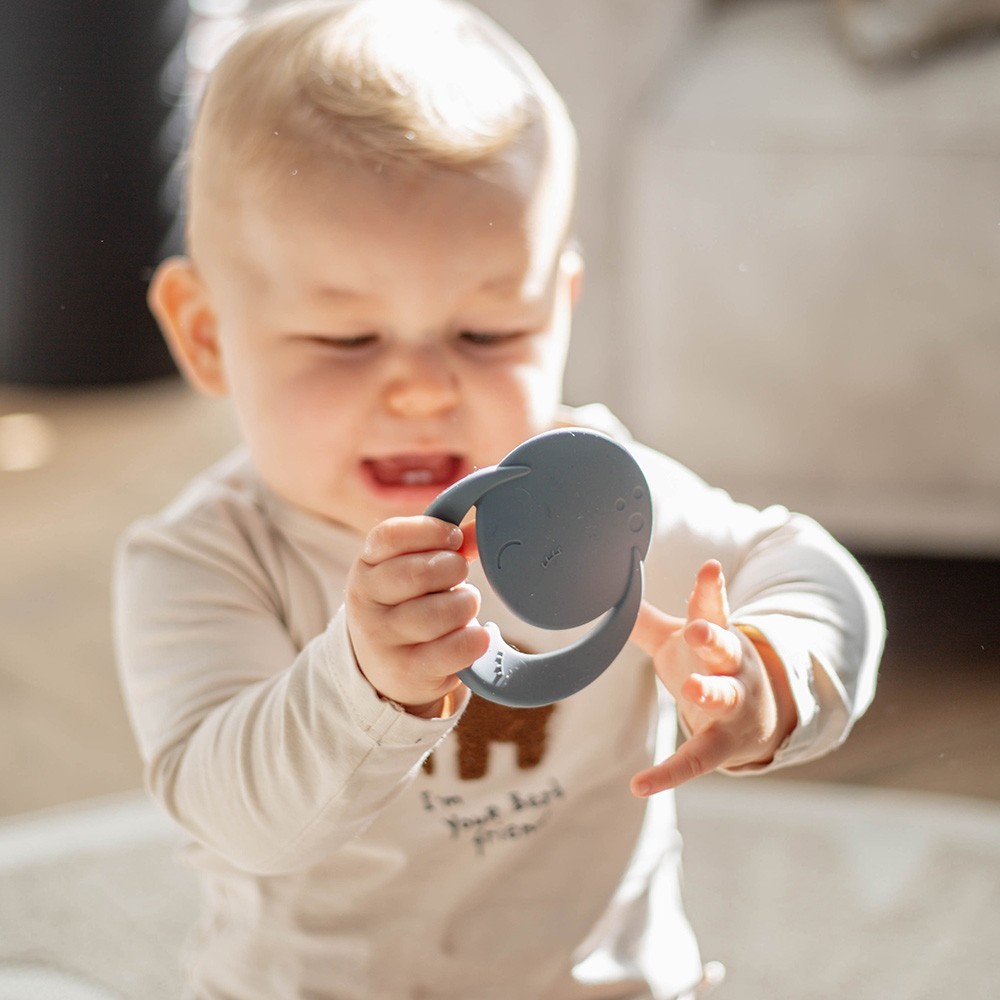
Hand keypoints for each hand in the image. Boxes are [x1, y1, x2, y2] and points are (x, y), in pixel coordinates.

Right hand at [346, 516, 488, 717]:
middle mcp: (366, 602)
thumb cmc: (407, 606)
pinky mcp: (406, 671)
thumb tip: (479, 532)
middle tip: (460, 576)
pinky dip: (474, 640)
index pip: (390, 536)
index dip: (430, 531)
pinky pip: (453, 649)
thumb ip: (443, 547)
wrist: (386, 669)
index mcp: (366, 566)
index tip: (455, 538)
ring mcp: (382, 639)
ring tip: (464, 606)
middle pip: (419, 574)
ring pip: (439, 613)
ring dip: (465, 605)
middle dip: (453, 569)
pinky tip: (476, 636)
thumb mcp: (412, 571)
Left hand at [628, 560, 795, 795]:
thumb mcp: (679, 640)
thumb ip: (647, 619)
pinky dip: (668, 774)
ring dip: (709, 692)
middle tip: (695, 629)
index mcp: (719, 637)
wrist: (757, 716)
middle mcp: (733, 668)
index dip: (711, 588)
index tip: (710, 567)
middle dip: (712, 639)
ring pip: (725, 697)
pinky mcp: (724, 743)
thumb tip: (610, 589)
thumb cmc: (708, 665)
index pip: (714, 608)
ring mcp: (734, 705)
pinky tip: (638, 785)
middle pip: (725, 649)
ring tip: (690, 689)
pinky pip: (697, 760)